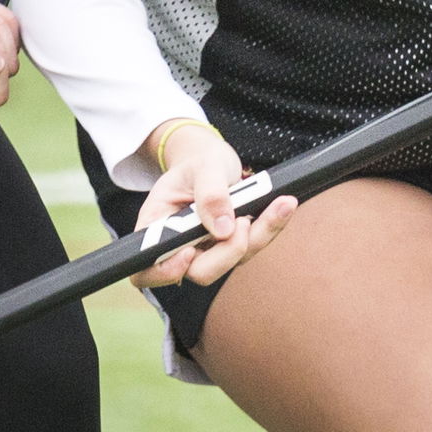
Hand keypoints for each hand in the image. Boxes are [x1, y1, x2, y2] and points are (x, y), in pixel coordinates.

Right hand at [136, 116, 295, 286]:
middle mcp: (179, 245)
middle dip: (228, 251)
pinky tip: (284, 206)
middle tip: (243, 219)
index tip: (189, 252)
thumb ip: (211, 193)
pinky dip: (270, 226)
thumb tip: (222, 229)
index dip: (165, 271)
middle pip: (200, 271)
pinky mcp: (231, 246)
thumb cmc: (199, 161)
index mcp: (155, 227)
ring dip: (258, 234)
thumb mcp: (203, 166)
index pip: (147, 268)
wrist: (212, 160)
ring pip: (233, 261)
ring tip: (279, 203)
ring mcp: (207, 249)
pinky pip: (253, 245)